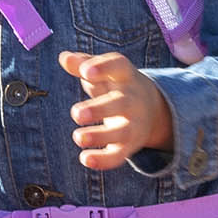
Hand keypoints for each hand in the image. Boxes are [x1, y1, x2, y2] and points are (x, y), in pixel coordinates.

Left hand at [61, 48, 171, 168]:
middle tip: (76, 114)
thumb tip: (64, 57)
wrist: (152, 109)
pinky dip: (103, 160)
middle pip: (120, 104)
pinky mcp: (129, 146)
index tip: (85, 72)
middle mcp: (132, 100)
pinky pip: (118, 156)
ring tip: (78, 137)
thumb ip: (83, 63)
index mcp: (125, 76)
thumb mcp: (104, 71)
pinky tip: (85, 159)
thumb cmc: (117, 84)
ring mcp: (133, 124)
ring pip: (121, 133)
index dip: (103, 67)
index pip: (118, 67)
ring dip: (100, 136)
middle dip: (99, 109)